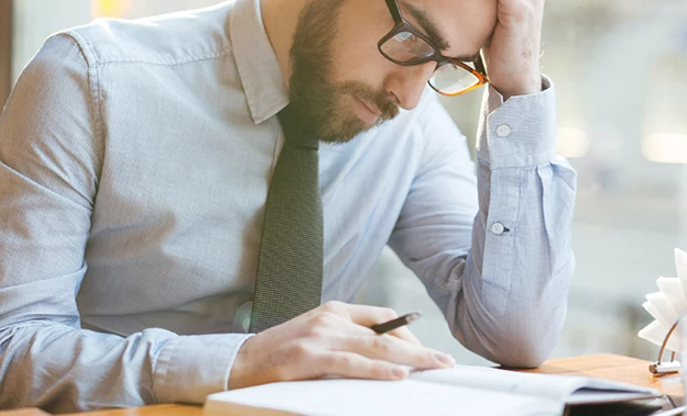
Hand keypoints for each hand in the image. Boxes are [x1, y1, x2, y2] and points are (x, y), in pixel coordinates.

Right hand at [228, 301, 455, 389]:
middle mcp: (329, 318)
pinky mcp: (310, 357)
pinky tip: (398, 376)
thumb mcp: (316, 338)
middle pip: (385, 332)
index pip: (381, 317)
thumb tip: (383, 358)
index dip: (408, 333)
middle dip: (419, 348)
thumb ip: (345, 341)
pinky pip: (352, 364)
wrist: (240, 362)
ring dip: (410, 359)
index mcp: (333, 310)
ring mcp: (320, 336)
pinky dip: (378, 371)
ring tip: (434, 367)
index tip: (427, 351)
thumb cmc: (280, 355)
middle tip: (445, 362)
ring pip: (375, 347)